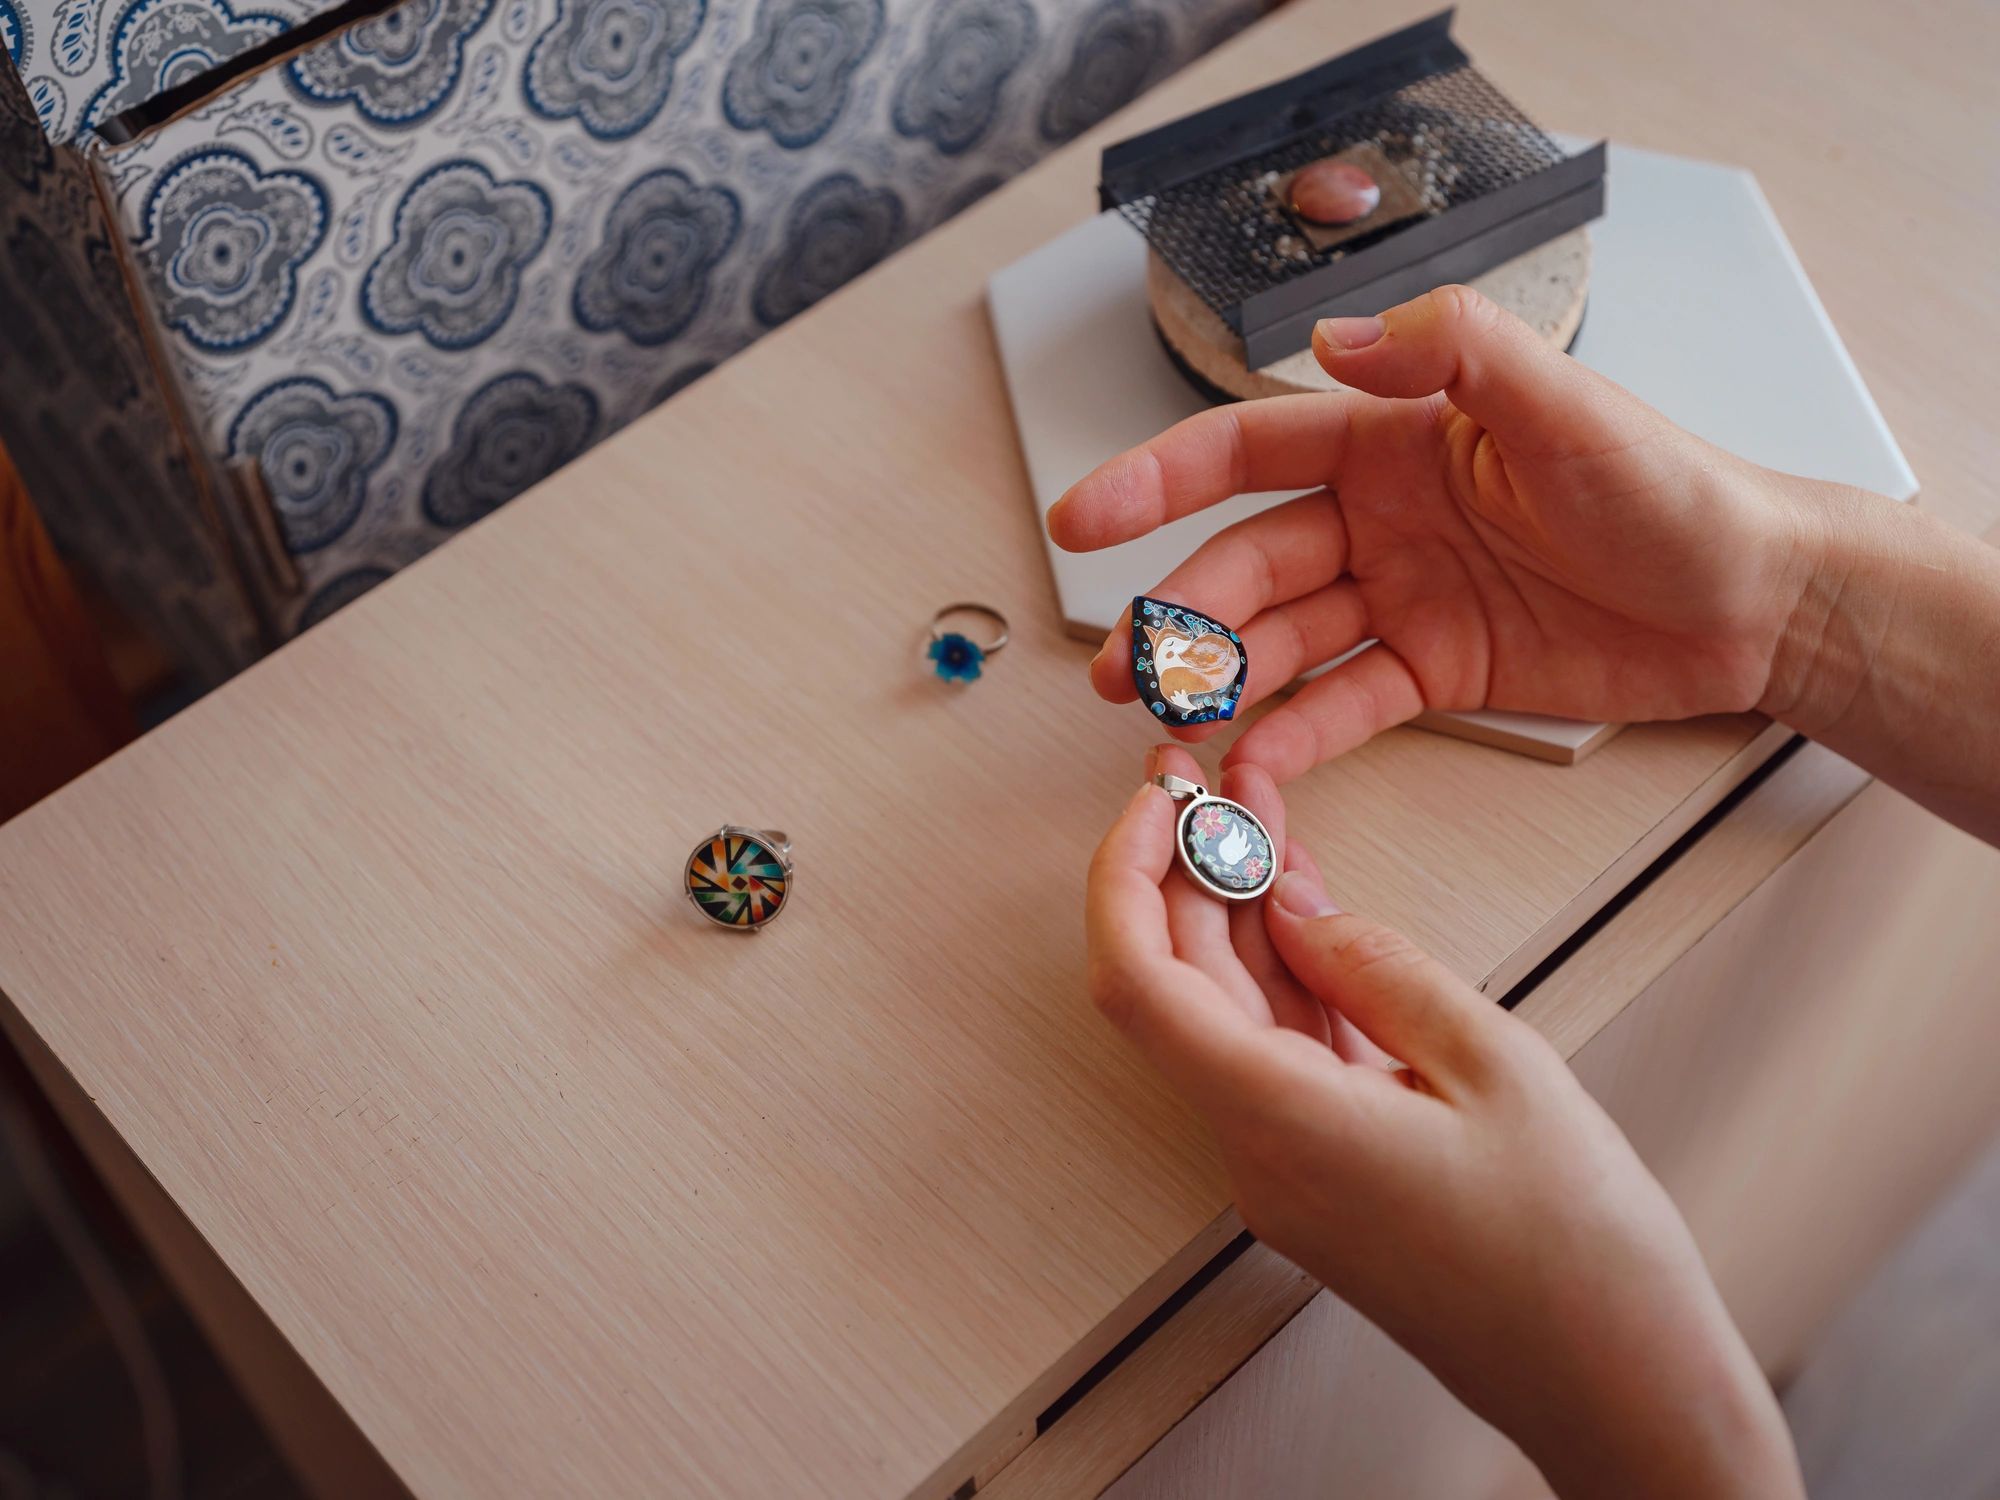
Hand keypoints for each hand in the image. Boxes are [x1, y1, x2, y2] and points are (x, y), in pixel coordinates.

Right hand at [1050, 286, 1820, 780]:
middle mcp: (1382, 516)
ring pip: (1281, 640)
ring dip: (1216, 680)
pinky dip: (1294, 738)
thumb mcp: (1565, 402)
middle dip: (1178, 615)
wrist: (1754, 599)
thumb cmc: (1673, 488)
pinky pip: (1343, 706)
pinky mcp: (1434, 670)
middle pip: (1249, 563)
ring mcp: (1403, 597)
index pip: (1248, 452)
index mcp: (1394, 436)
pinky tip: (1253, 768)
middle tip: (1127, 670)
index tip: (1085, 517)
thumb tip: (1332, 338)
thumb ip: (1452, 352)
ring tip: (1160, 725)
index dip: (1156, 481)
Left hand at [1088, 746, 1802, 1498]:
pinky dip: (1282, 982)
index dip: (1124, 876)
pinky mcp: (1318, 1179)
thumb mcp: (1493, 1064)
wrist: (1618, 1387)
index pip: (1139, 981)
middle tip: (1220, 793)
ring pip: (1223, 1021)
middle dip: (1185, 878)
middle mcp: (1257, 1154)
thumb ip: (1377, 968)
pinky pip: (1272, 1059)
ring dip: (1233, 924)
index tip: (1153, 799)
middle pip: (1176, 991)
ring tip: (1267, 833)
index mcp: (1281, 1122)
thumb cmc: (1578, 1256)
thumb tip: (1295, 905)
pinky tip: (1311, 923)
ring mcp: (1284, 1173)